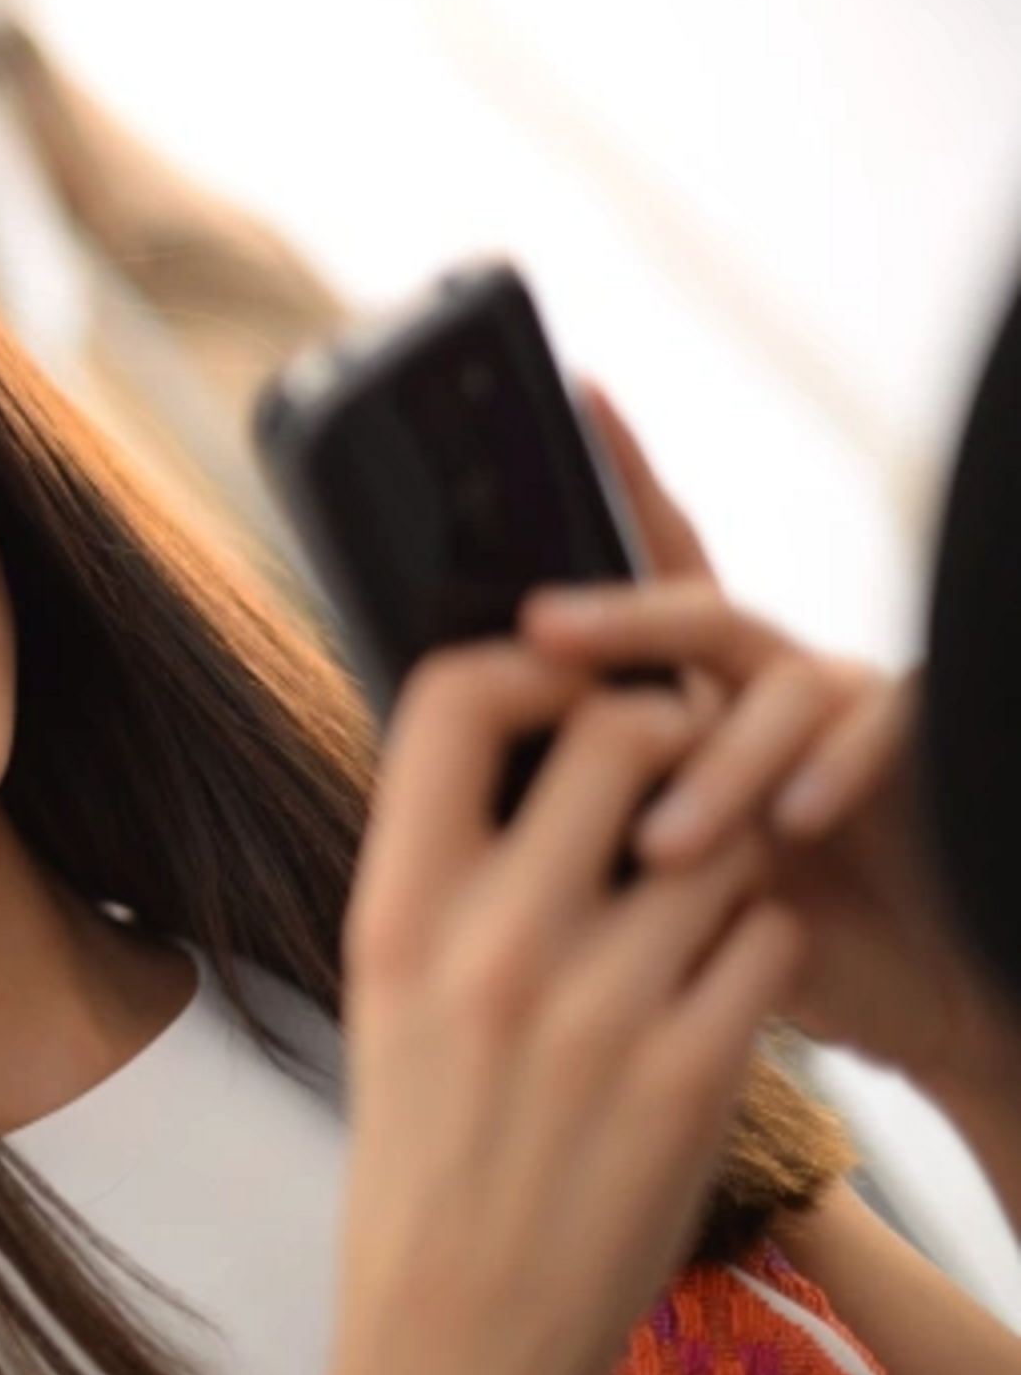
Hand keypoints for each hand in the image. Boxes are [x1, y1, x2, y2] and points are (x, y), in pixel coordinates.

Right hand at [333, 642, 802, 1374]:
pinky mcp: (691, 1076)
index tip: (554, 689)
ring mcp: (598, 1010)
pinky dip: (759, 931)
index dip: (522, 664)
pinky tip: (720, 965)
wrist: (456, 1316)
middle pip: (619, 732)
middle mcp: (490, 947)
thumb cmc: (421, 1140)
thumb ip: (438, 861)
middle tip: (666, 760)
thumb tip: (515, 734)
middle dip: (660, 727)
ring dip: (725, 834)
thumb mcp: (382, 984)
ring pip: (721, 830)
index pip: (453, 698)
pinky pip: (768, 932)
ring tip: (694, 877)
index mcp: (394, 912)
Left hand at [522, 385, 1010, 1084]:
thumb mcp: (642, 853)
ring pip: (772, 682)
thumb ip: (580, 787)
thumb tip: (458, 742)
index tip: (578, 389)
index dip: (623, 474)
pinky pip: (871, 730)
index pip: (653, 563)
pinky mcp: (916, 744)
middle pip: (695, 608)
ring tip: (661, 840)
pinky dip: (826, 776)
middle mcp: (763, 670)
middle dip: (619, 616)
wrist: (896, 985)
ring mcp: (841, 700)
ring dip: (714, 760)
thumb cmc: (744, 917)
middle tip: (543, 628)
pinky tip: (791, 827)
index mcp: (693, 684)